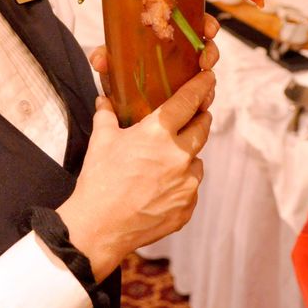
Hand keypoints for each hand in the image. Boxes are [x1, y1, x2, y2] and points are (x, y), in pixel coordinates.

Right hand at [56, 69, 215, 281]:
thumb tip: (105, 102)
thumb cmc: (99, 181)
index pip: (188, 101)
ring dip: (187, 155)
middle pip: (203, 128)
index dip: (201, 87)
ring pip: (197, 160)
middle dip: (200, 118)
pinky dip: (180, 183)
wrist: (99, 227)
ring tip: (165, 161)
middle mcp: (179, 156)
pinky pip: (190, 188)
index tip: (209, 79)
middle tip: (193, 115)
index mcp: (158, 133)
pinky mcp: (187, 207)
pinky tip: (160, 187)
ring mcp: (187, 184)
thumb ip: (107, 116)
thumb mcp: (101, 141)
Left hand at [88, 13, 219, 105]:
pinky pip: (202, 97)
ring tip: (204, 85)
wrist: (117, 105)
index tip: (209, 30)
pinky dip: (204, 99)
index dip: (207, 24)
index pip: (195, 23)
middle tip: (205, 60)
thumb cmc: (118, 74)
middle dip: (211, 52)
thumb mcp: (113, 63)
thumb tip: (99, 60)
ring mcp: (186, 77)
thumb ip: (104, 57)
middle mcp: (181, 55)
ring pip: (207, 74)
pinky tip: (201, 104)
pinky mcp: (187, 99)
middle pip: (207, 47)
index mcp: (168, 38)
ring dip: (208, 79)